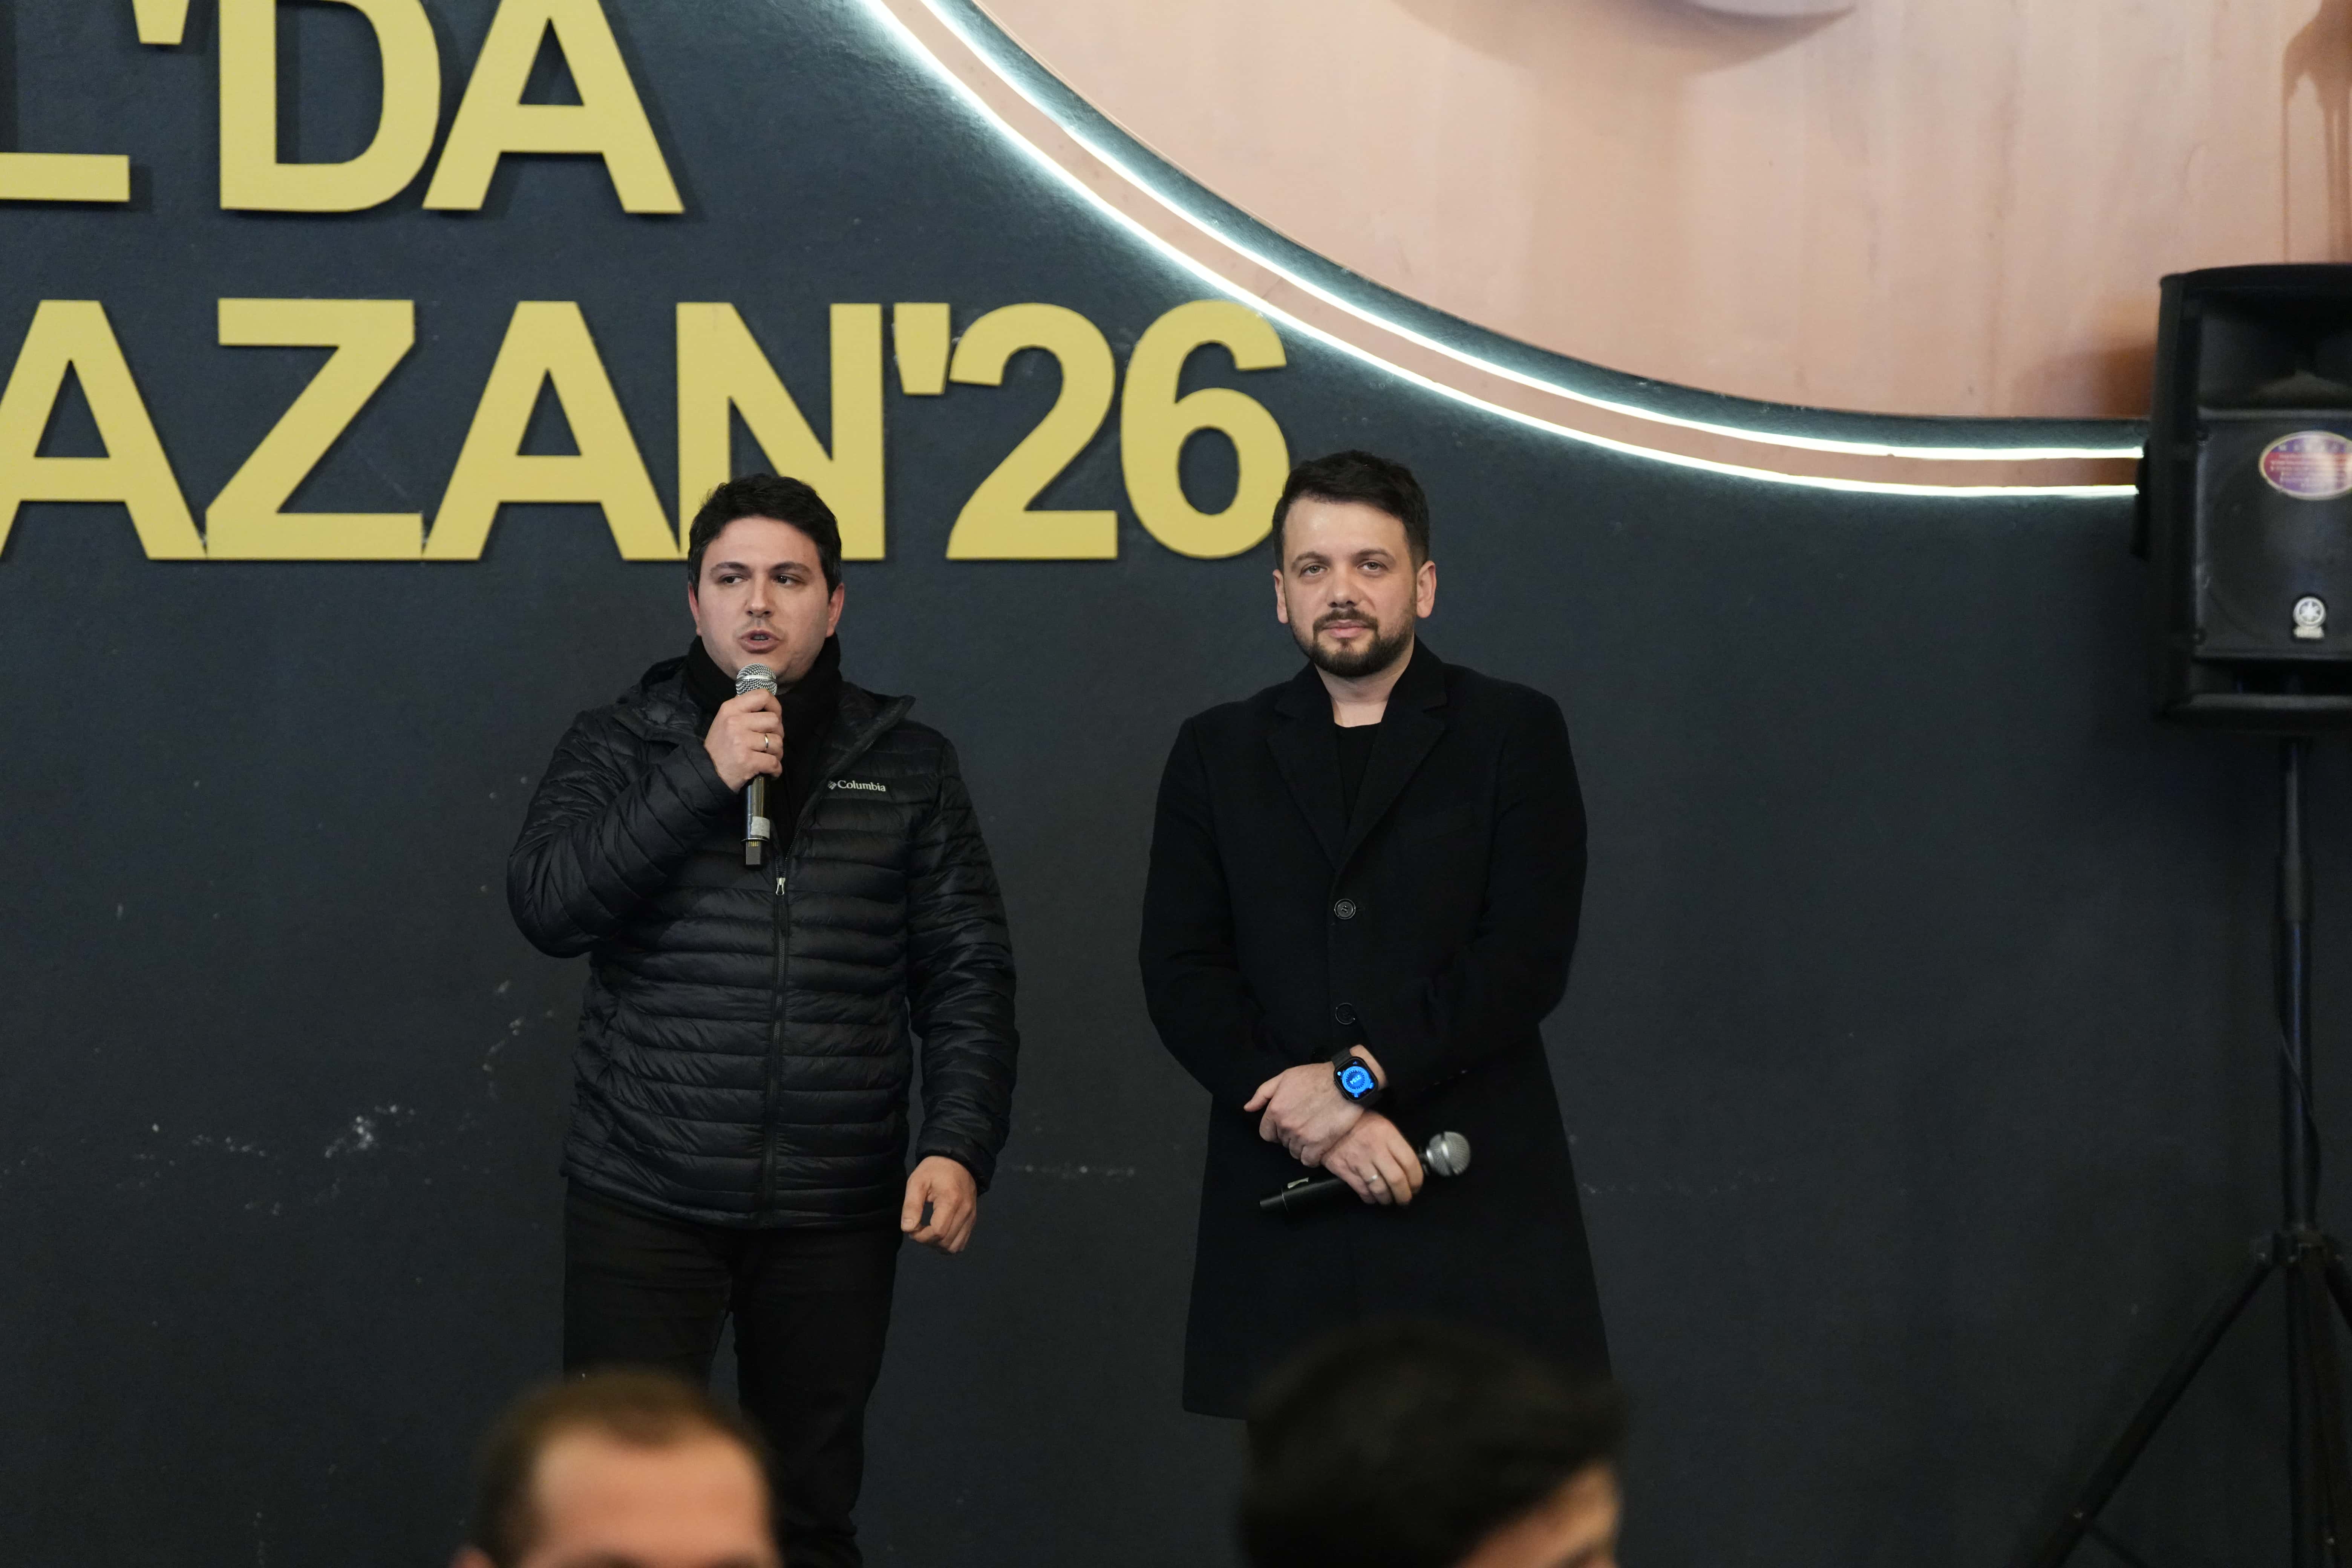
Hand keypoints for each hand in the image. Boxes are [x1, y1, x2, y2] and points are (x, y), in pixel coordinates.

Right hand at [705, 689, 783, 790]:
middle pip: (774, 720)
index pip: (762, 696)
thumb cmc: (719, 746)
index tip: (776, 716)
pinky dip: (776, 769)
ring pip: (777, 742)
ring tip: (769, 757)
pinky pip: (774, 762)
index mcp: (731, 708)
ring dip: (777, 752)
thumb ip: (743, 710)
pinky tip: (771, 770)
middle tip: (770, 742)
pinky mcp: (747, 760)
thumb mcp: (724, 720)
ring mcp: (742, 741)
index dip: (775, 706)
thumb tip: (767, 704)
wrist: (706, 772)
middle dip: (778, 733)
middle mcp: (736, 722)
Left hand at [900, 1155, 978, 1253]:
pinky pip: (962, 1242)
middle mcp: (965, 1212)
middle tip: (918, 1229)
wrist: (958, 1161)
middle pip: (946, 1242)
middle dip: (927, 1241)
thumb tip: (907, 1228)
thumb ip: (911, 1205)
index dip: (921, 1236)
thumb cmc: (934, 1170)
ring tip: (928, 1232)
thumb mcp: (917, 1182)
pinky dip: (949, 1243)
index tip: (912, 1227)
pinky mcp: (972, 1220)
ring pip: (955, 1247)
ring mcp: (971, 1217)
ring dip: (938, 1245)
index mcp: (951, 1201)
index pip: (938, 1232)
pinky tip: (939, 1233)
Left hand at [1244, 1053, 1383, 1166]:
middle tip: (1304, 1125)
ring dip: (1302, 1146)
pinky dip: (1312, 1157)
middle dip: (1290, 1136)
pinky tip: (1318, 1147)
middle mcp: (1286, 1126)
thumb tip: (1248, 1108)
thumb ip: (1263, 1094)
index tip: (1286, 1126)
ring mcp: (1302, 1137)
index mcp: (1275, 1110)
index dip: (1275, 1131)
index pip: (1266, 1133)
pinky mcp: (1318, 1146)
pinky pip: (1308, 1161)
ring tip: (1313, 1134)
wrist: (1346, 1082)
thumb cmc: (1316, 1077)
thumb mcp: (1285, 1078)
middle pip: (1282, 1142)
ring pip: (1295, 1152)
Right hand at [1321, 1112, 1424, 1205]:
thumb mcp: (1382, 1124)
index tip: (1416, 1186)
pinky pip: (1362, 1190)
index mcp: (1388, 1135)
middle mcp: (1375, 1149)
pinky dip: (1370, 1198)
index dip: (1417, 1179)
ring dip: (1387, 1199)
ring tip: (1389, 1200)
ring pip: (1380, 1189)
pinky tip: (1373, 1198)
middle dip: (1404, 1194)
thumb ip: (1395, 1143)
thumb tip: (1409, 1164)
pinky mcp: (1345, 1170)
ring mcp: (1360, 1161)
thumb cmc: (1358, 1122)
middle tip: (1405, 1199)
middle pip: (1396, 1179)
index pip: (1409, 1162)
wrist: (1328, 1122)